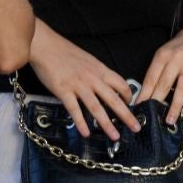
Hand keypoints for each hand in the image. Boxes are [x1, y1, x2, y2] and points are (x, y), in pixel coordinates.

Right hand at [30, 26, 141, 140]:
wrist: (46, 46)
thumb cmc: (65, 52)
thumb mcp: (88, 60)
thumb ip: (97, 73)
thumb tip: (105, 84)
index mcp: (100, 69)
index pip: (121, 84)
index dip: (128, 96)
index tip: (131, 106)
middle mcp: (93, 78)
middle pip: (114, 99)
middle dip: (126, 115)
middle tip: (136, 128)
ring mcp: (79, 85)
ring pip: (96, 108)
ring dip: (107, 124)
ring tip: (115, 136)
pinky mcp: (64, 91)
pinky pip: (75, 110)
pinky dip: (81, 122)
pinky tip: (86, 133)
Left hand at [141, 25, 182, 124]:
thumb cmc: (179, 48)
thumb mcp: (165, 53)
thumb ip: (157, 71)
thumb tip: (146, 95)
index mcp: (162, 55)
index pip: (151, 78)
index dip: (144, 94)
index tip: (139, 108)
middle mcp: (176, 58)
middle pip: (165, 84)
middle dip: (157, 103)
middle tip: (152, 119)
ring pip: (182, 88)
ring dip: (175, 106)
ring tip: (170, 120)